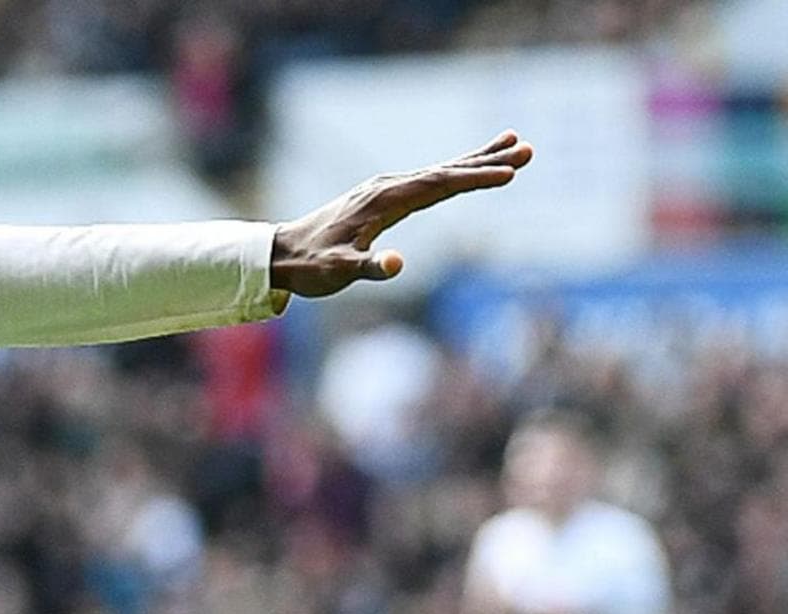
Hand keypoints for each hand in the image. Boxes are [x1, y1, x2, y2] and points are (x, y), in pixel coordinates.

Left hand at [269, 132, 533, 297]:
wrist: (281, 254)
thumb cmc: (311, 267)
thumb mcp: (340, 272)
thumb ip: (369, 268)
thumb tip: (397, 264)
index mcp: (384, 200)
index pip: (440, 185)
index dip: (476, 179)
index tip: (511, 173)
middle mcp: (387, 187)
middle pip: (446, 169)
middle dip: (488, 161)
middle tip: (529, 148)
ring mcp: (385, 188)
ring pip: (439, 170)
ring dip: (476, 159)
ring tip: (512, 145)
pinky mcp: (382, 196)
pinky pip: (426, 179)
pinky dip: (452, 171)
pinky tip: (465, 169)